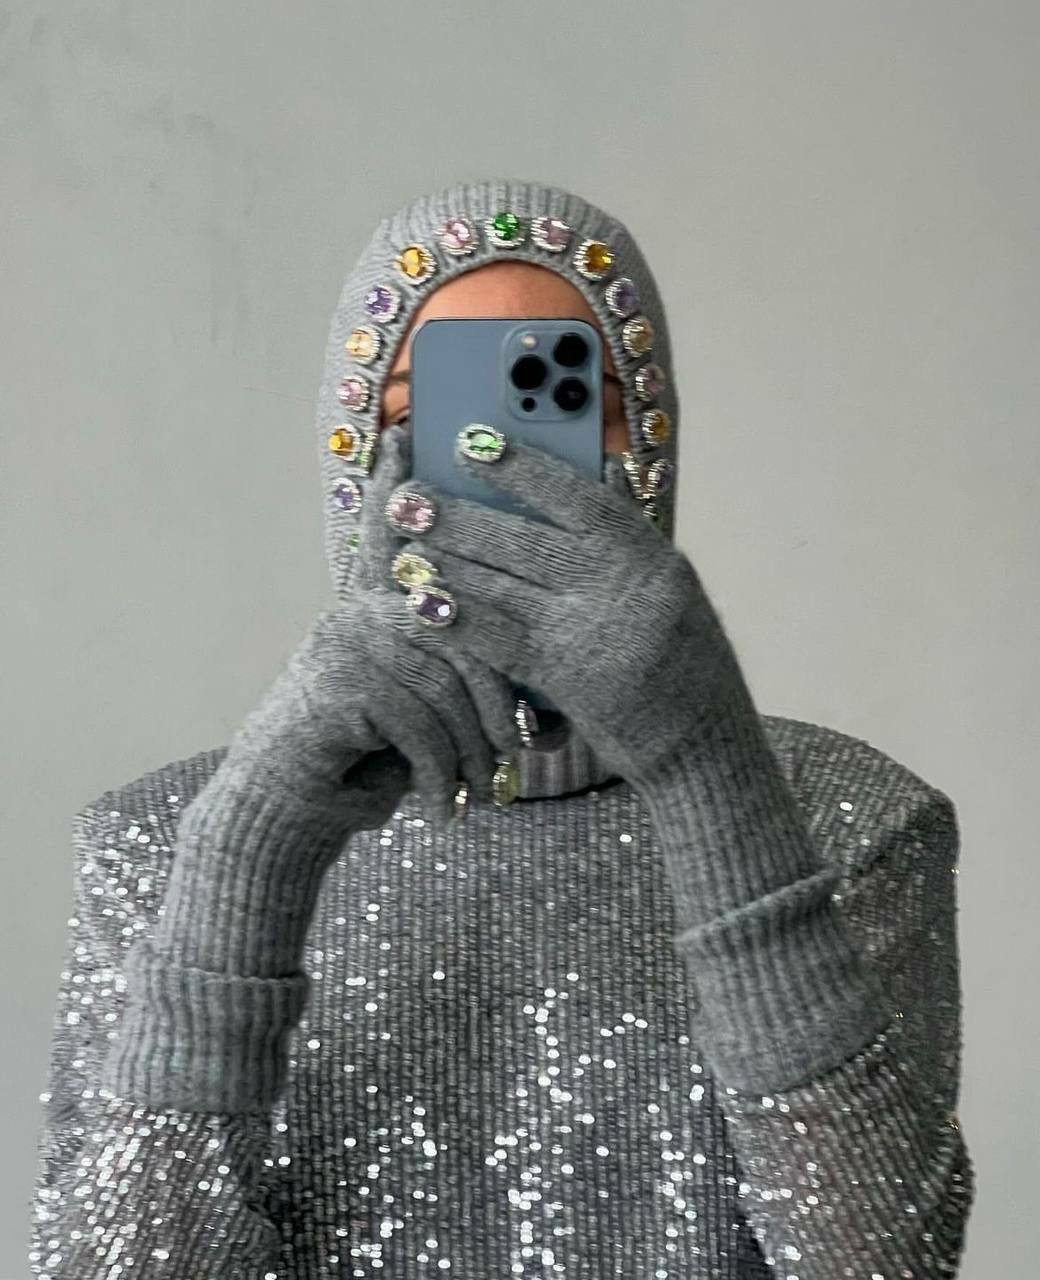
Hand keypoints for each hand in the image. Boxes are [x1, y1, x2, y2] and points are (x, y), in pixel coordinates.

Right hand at [221, 424, 520, 826]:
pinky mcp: (339, 680)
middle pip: (462, 632)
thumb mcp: (426, 723)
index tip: (408, 433)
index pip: (397, 541)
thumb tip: (552, 720)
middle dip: (496, 708)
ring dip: (470, 754)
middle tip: (513, 762)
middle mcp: (361, 614)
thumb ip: (465, 694)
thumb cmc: (363, 764)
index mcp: (379, 612)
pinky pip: (421, 722)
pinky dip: (441, 774)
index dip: (400, 486)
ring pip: (447, 684)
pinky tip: (444, 808)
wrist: (287, 812)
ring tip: (480, 796)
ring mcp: (347, 641)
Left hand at [383, 426, 750, 785]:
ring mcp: (598, 632)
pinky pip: (503, 641)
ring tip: (402, 547)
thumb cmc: (682, 662)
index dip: (522, 467)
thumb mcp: (671, 589)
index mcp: (652, 555)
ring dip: (448, 566)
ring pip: (507, 588)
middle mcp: (627, 586)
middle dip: (461, 518)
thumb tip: (599, 467)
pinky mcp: (572, 679)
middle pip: (528, 542)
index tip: (471, 442)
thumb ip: (630, 535)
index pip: (579, 497)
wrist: (705, 744)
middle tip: (407, 499)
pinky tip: (421, 604)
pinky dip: (459, 621)